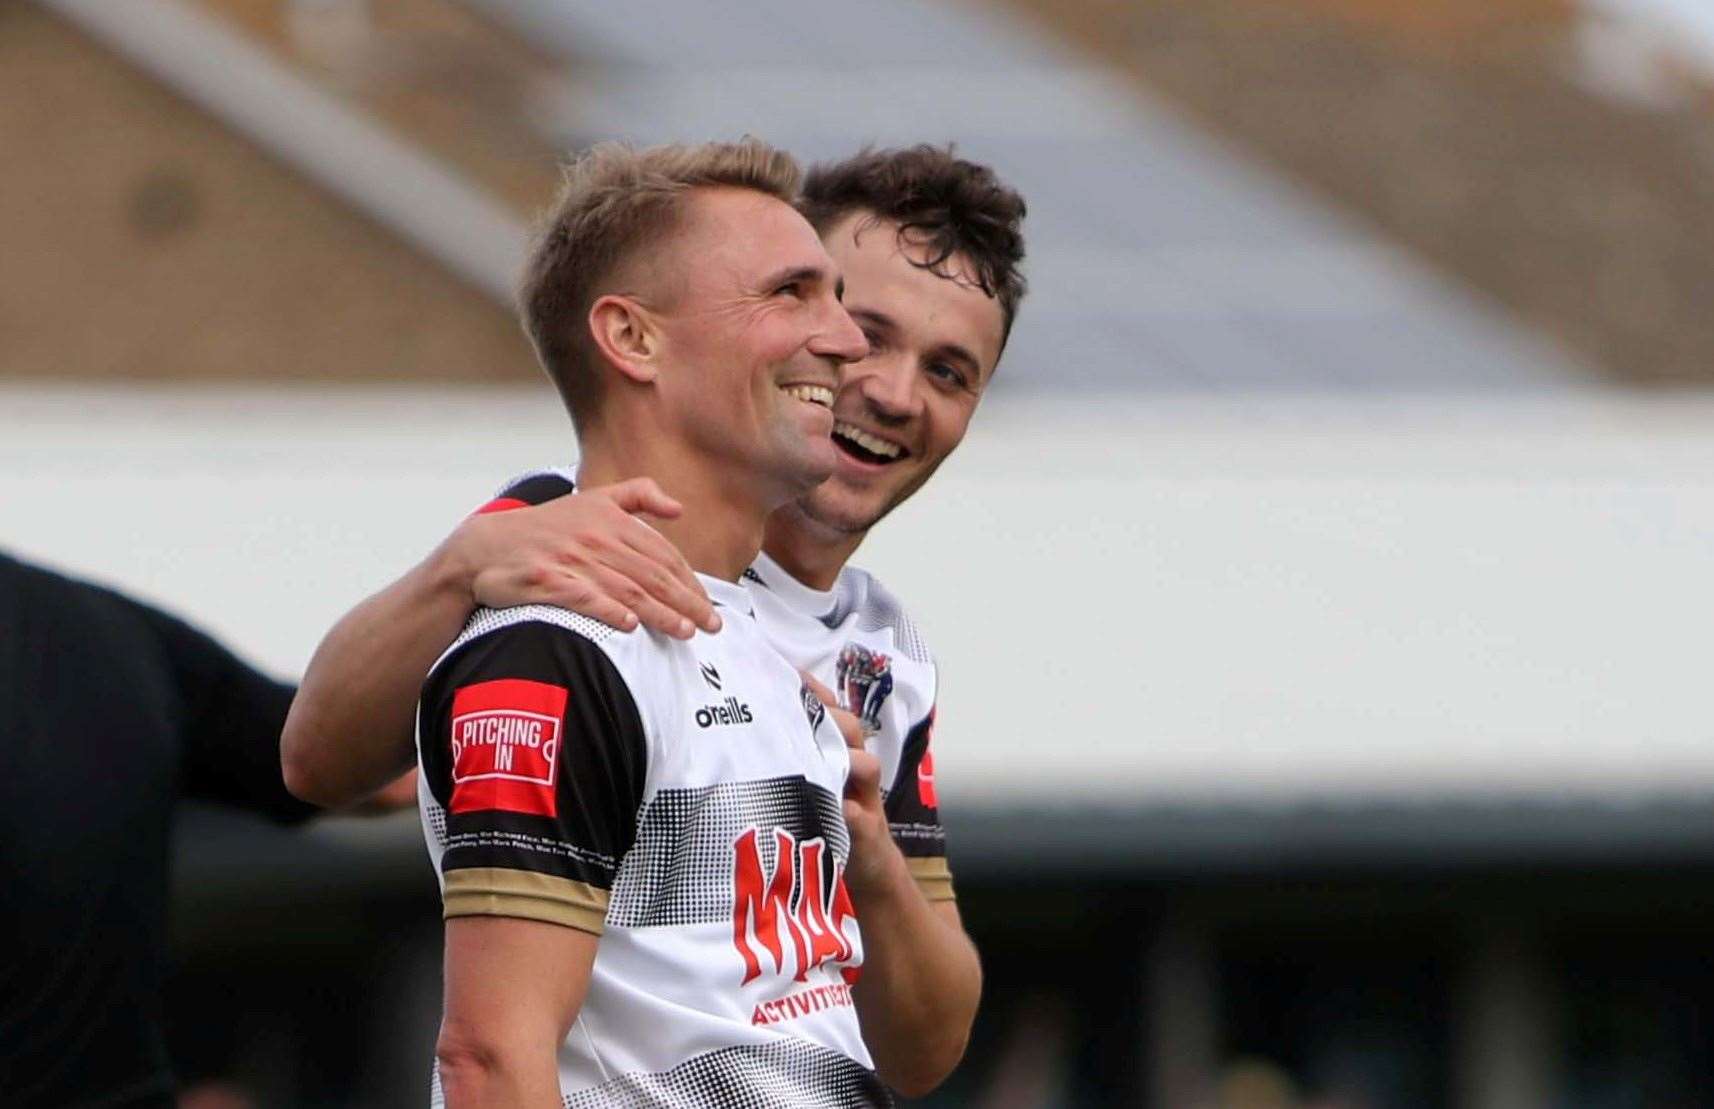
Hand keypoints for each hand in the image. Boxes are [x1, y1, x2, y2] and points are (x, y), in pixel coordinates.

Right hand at [447, 479, 718, 638]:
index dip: (688, 581)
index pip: (661, 554)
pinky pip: (583, 597)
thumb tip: (678, 507)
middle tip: (711, 625)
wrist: (484, 547)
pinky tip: (631, 626)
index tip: (708, 604)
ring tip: (685, 631)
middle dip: (685, 601)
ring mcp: (570, 560)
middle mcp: (594, 538)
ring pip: (625, 589)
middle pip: (651, 575)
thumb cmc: (544, 527)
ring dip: (659, 612)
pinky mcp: (546, 580)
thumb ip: (638, 495)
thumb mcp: (592, 499)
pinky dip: (608, 611)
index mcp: (610, 519)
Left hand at [802, 674, 892, 893]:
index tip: (788, 675)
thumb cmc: (822, 816)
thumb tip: (742, 723)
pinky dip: (848, 811)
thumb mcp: (803, 781)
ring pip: (865, 764)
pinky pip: (860, 815)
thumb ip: (785, 753)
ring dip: (844, 757)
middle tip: (797, 711)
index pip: (829, 709)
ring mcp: (864, 797)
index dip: (812, 690)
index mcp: (836, 749)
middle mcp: (854, 766)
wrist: (865, 865)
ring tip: (820, 756)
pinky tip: (836, 809)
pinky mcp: (868, 829)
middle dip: (827, 716)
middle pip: (849, 728)